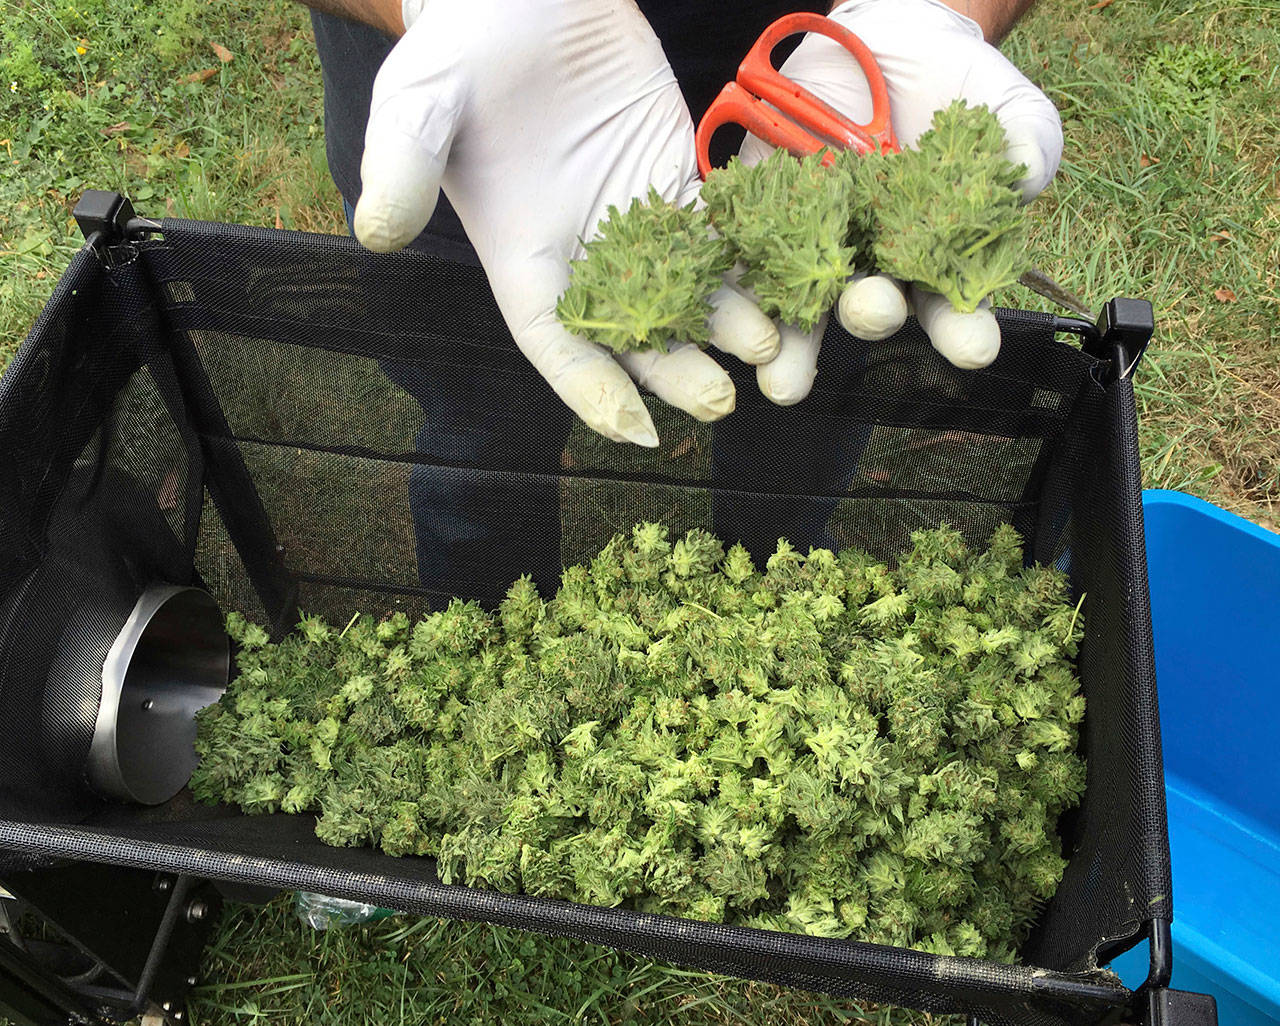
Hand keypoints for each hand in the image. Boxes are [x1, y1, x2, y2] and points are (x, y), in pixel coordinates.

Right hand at [352, 0, 781, 445]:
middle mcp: (583, 255)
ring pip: (687, 291)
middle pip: (634, 334)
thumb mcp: (417, 102)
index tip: (633, 427)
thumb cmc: (458, 49)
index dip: (590, 389)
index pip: (555, 342)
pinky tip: (791, 284)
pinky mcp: (676, 180)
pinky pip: (719, 233)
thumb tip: (376, 232)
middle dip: (676, 371)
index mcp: (522, 257)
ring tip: (771, 351)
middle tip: (721, 399)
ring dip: (727, 325)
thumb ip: (402, 166)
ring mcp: (635, 221)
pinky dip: (750, 261)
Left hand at [739, 0, 1062, 387]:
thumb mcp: (1007, 107)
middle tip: (873, 311)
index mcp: (936, 259)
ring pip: (801, 300)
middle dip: (871, 313)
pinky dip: (738, 279)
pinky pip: (746, 250)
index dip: (963, 330)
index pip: (952, 308)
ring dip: (791, 341)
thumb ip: (1027, 142)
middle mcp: (875, 263)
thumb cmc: (961, 90)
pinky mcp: (766, 212)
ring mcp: (818, 241)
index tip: (974, 346)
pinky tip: (733, 309)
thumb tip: (1025, 171)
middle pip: (870, 307)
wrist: (894, 44)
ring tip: (782, 377)